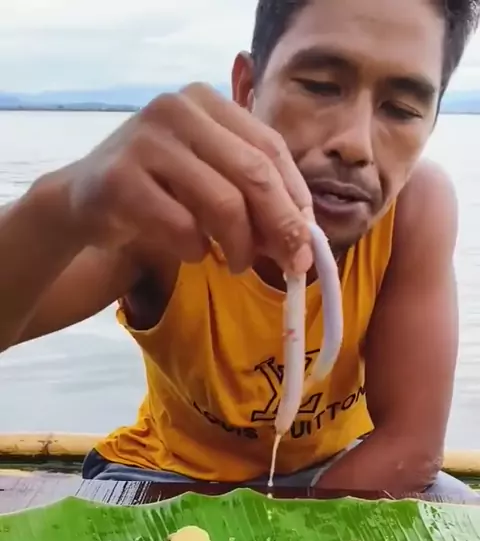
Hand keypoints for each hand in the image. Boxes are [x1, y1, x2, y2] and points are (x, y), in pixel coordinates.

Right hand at [65, 84, 313, 274]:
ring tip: (235, 263)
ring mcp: (146, 141)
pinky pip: (183, 229)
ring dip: (239, 247)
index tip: (308, 243)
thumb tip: (303, 240)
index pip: (270, 150)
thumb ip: (253, 196)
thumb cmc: (158, 191)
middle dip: (281, 227)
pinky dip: (196, 251)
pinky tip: (191, 252)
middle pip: (254, 174)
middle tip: (293, 265)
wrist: (83, 200)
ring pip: (223, 204)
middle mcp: (177, 109)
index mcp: (207, 102)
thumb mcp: (209, 180)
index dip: (296, 200)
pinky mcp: (121, 180)